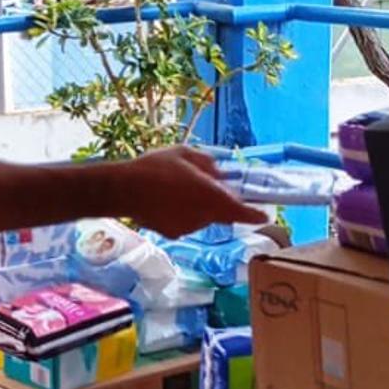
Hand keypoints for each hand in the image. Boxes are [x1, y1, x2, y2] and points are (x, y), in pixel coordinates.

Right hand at [123, 146, 266, 237]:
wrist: (124, 190)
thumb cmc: (155, 167)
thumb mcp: (184, 154)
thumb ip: (207, 164)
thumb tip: (219, 173)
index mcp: (211, 196)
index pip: (242, 211)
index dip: (255, 213)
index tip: (264, 213)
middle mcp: (204, 216)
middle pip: (222, 213)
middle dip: (220, 202)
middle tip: (206, 186)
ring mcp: (189, 228)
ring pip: (203, 217)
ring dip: (199, 206)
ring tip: (176, 189)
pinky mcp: (174, 234)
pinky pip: (186, 223)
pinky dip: (183, 214)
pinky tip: (165, 201)